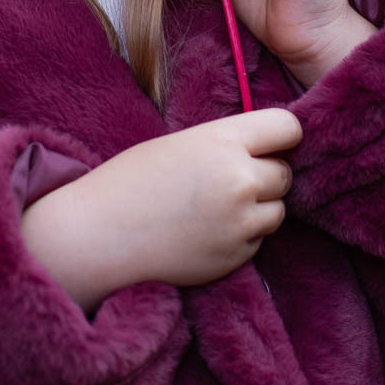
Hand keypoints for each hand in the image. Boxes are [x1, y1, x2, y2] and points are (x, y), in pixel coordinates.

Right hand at [21, 109, 301, 310]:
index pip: (288, 128)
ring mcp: (239, 222)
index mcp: (222, 141)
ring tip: (214, 208)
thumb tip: (267, 149)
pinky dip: (240, 237)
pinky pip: (257, 240)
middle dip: (265, 176)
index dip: (280, 137)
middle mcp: (239, 180)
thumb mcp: (180, 144)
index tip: (268, 145)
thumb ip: (226, 144)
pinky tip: (204, 232)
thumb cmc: (129, 182)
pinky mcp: (235, 256)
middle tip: (227, 181)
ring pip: (277, 210)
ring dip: (257, 209)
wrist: (97, 237)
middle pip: (285, 174)